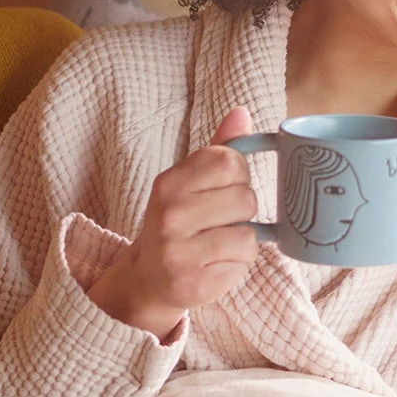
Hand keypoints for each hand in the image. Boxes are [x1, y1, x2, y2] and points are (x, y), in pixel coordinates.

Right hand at [88, 107, 259, 340]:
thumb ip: (218, 149)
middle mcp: (170, 216)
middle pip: (245, 199)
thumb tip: (242, 112)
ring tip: (217, 244)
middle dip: (242, 211)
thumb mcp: (189, 183)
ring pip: (248, 235)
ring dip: (242, 241)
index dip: (238, 174)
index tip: (224, 187)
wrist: (149, 278)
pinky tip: (214, 265)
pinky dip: (237, 265)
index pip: (228, 161)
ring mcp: (179, 253)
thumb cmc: (178, 222)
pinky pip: (242, 264)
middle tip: (219, 221)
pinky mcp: (194, 285)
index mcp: (168, 183)